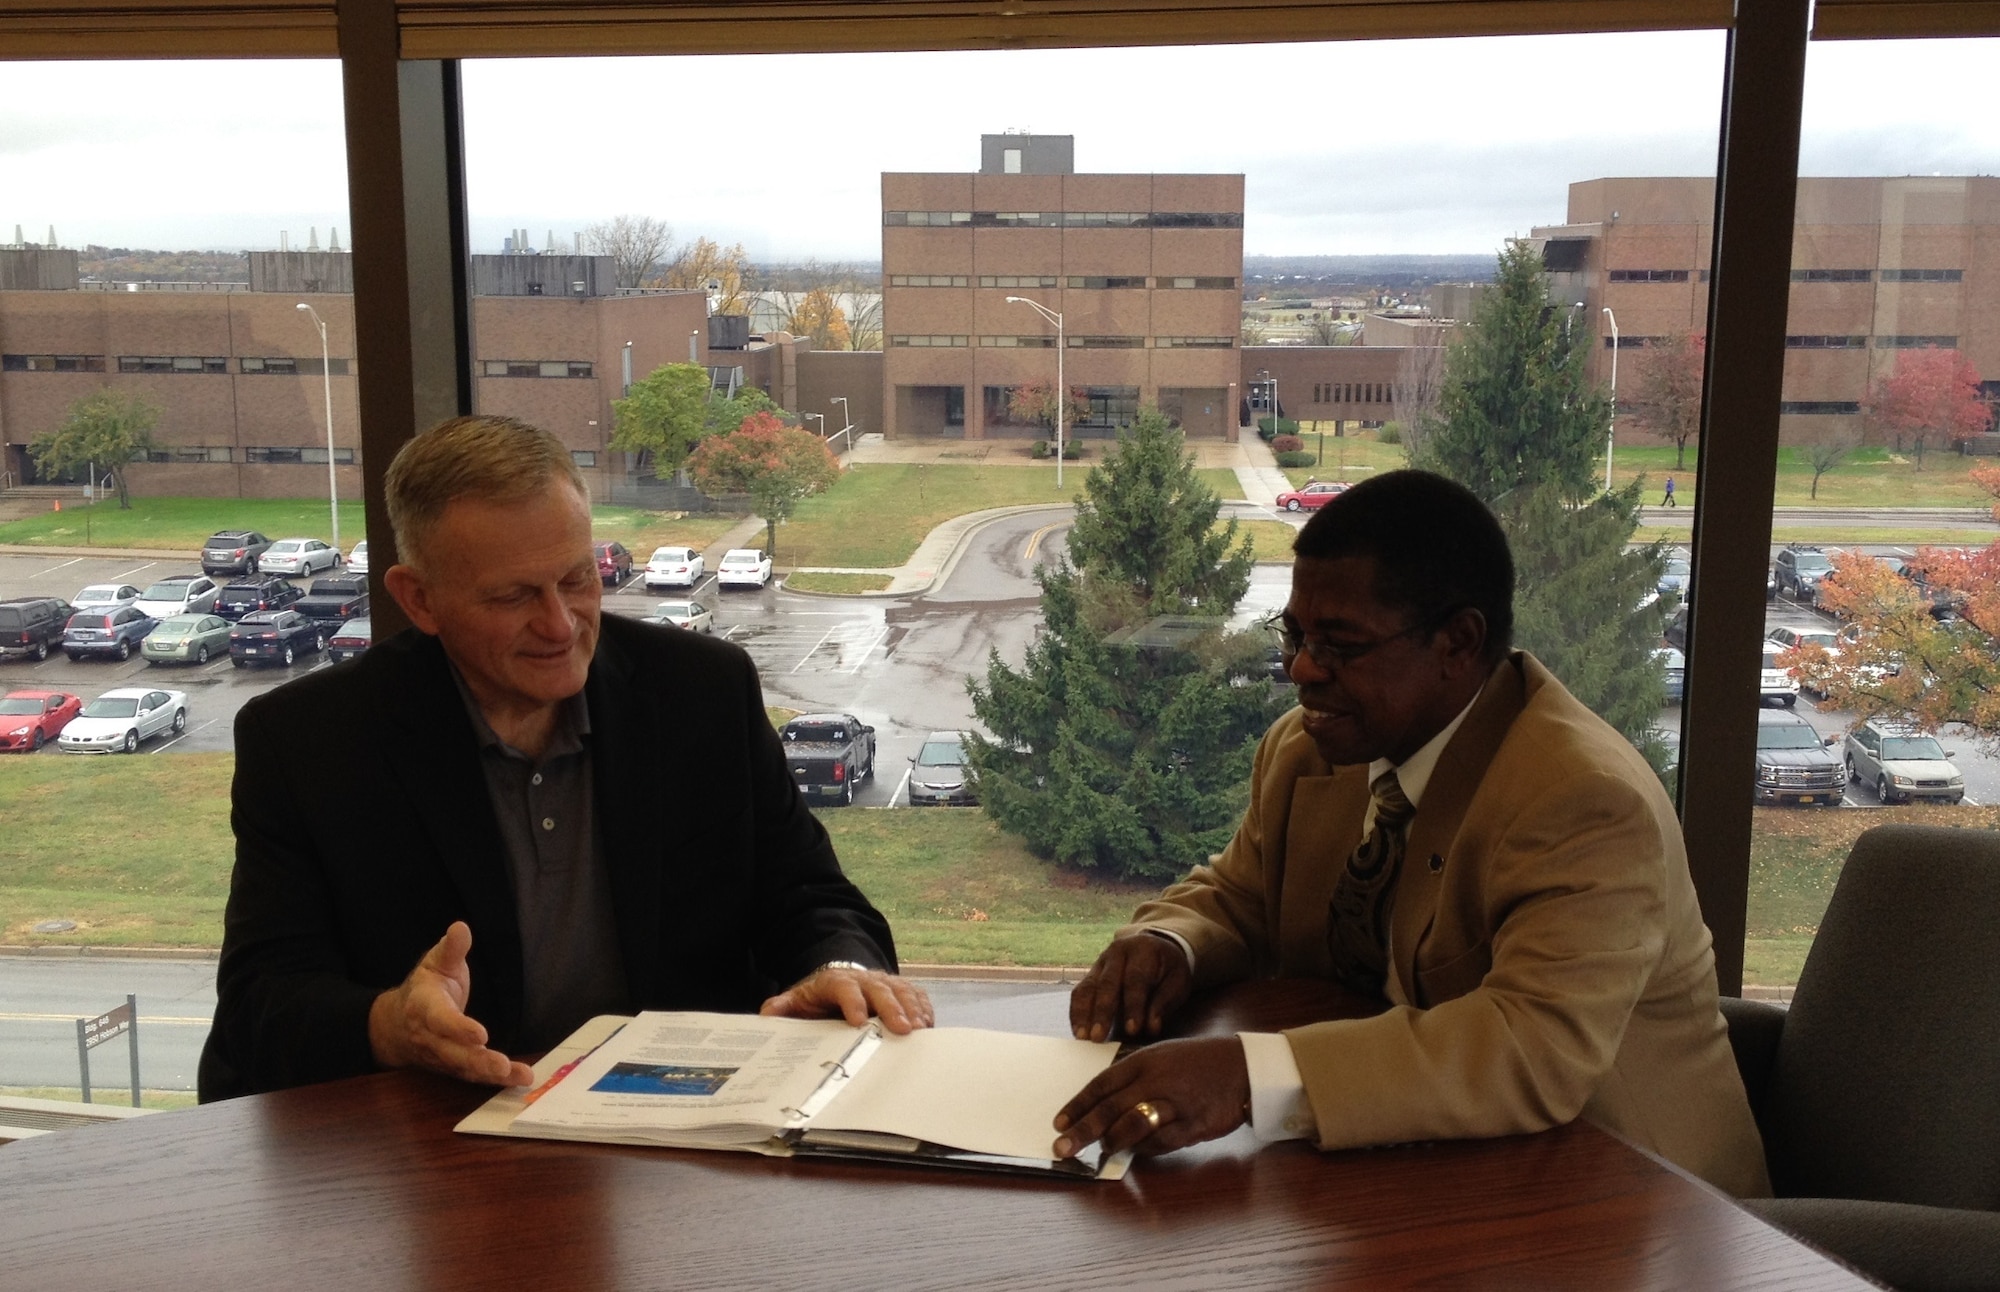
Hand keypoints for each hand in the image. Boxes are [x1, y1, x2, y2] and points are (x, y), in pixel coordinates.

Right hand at [367, 921, 531, 1086]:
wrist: (396, 1024)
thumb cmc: (424, 988)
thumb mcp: (435, 963)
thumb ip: (451, 949)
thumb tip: (461, 927)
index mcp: (424, 1007)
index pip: (440, 1020)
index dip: (458, 1028)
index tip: (480, 1034)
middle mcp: (430, 1037)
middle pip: (452, 1053)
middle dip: (477, 1060)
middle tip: (502, 1064)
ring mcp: (441, 1057)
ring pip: (464, 1069)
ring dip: (491, 1075)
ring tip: (520, 1075)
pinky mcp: (453, 1068)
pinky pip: (473, 1077)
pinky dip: (496, 1081)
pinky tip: (520, 1079)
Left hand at [760, 966, 934, 1034]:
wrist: (838, 983)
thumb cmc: (818, 999)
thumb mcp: (796, 1001)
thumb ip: (781, 1008)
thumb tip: (768, 1014)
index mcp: (835, 981)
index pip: (844, 987)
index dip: (852, 1002)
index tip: (857, 1021)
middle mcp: (864, 978)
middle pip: (880, 989)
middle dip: (892, 1009)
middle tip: (902, 1029)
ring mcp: (885, 982)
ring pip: (902, 990)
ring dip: (912, 1009)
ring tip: (919, 1030)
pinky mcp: (900, 990)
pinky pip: (916, 995)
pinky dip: (923, 1008)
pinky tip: (928, 1026)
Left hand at [1052, 1037, 1249, 1159]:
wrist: (1241, 1067)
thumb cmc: (1195, 1062)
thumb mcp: (1159, 1057)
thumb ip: (1132, 1078)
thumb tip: (1101, 1105)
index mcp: (1143, 1062)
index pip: (1101, 1085)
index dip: (1077, 1105)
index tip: (1059, 1123)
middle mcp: (1155, 1081)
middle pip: (1110, 1109)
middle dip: (1083, 1131)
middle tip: (1061, 1148)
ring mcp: (1174, 1104)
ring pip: (1134, 1127)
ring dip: (1114, 1141)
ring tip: (1103, 1148)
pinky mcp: (1192, 1125)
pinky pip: (1161, 1142)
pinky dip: (1144, 1149)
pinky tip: (1136, 1150)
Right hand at [1069, 932, 1191, 1042]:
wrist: (1156, 946)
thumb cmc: (1169, 970)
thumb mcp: (1177, 982)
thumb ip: (1164, 1003)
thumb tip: (1151, 1027)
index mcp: (1143, 951)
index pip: (1136, 980)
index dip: (1133, 1006)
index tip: (1132, 1030)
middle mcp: (1118, 952)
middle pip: (1107, 983)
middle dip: (1102, 1011)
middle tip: (1098, 1037)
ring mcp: (1101, 962)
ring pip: (1088, 986)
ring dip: (1083, 1013)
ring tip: (1083, 1036)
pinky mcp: (1092, 973)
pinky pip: (1080, 991)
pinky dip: (1077, 1012)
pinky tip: (1078, 1030)